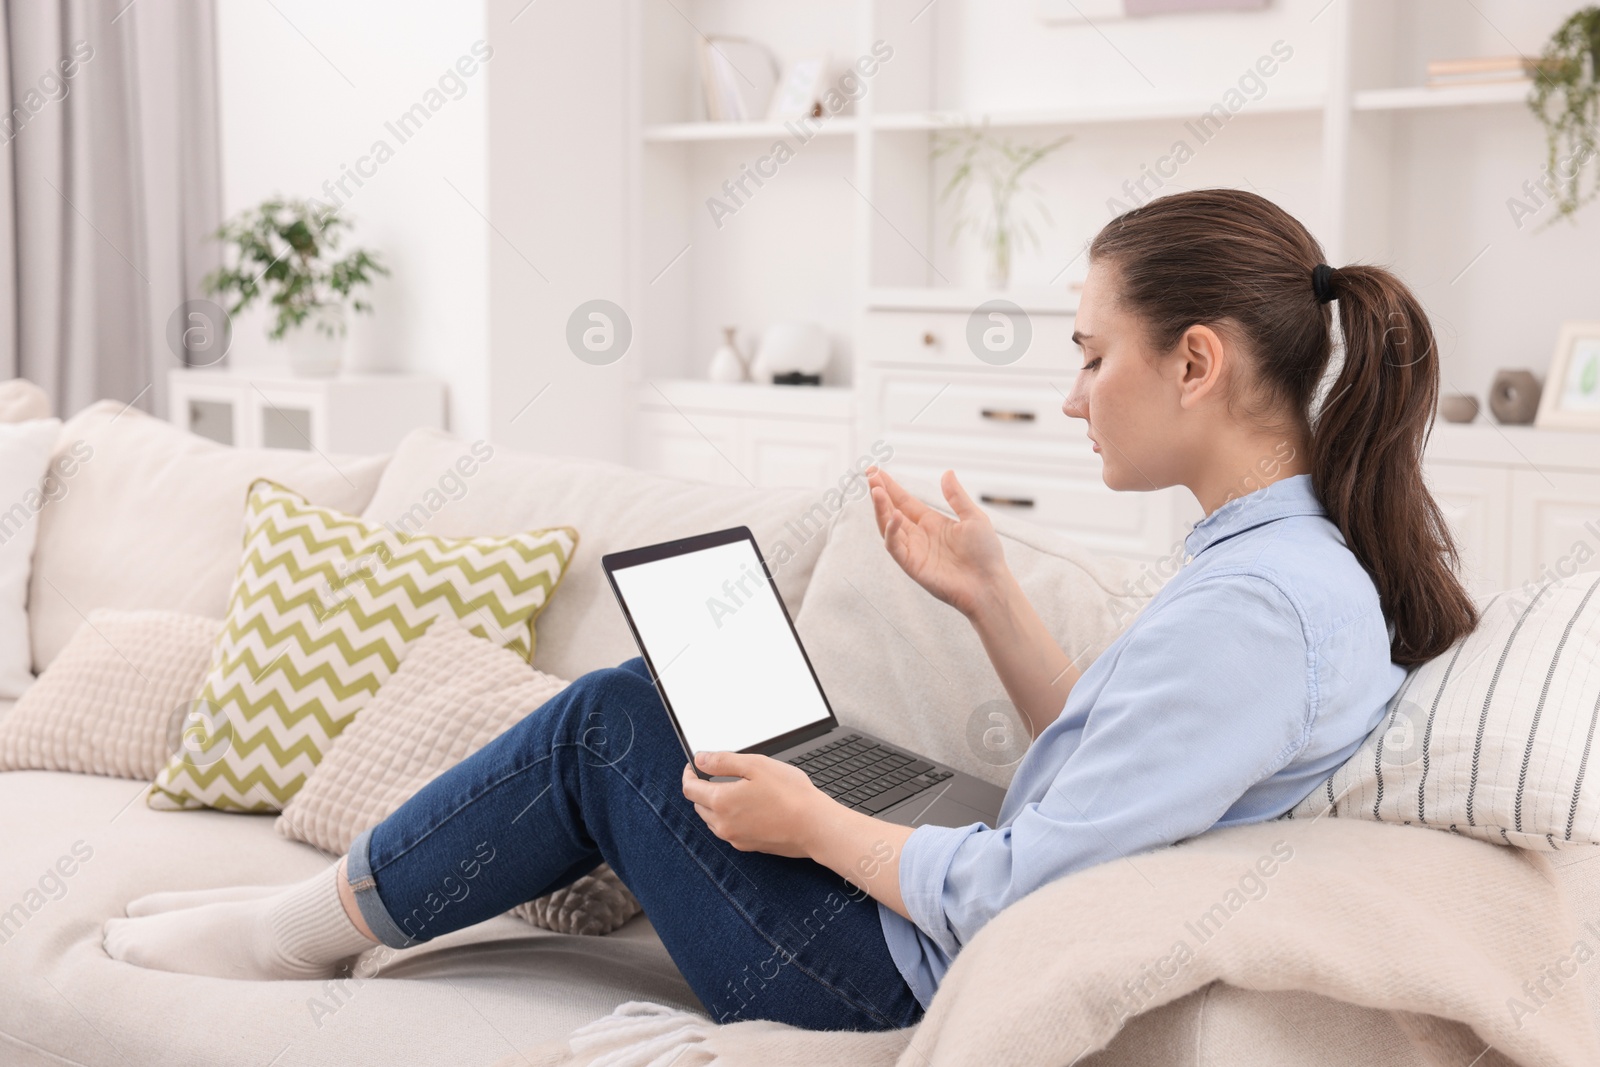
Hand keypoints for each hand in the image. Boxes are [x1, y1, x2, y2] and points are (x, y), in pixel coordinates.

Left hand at [681, 751, 829, 857]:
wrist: (814, 826)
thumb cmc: (790, 794)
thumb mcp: (755, 765)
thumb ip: (723, 761)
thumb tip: (700, 759)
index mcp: (721, 802)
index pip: (690, 789)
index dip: (688, 774)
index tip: (693, 766)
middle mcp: (723, 824)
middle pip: (699, 805)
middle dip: (701, 789)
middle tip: (713, 775)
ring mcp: (735, 838)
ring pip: (712, 820)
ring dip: (713, 804)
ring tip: (731, 790)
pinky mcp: (748, 846)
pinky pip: (728, 830)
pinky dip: (728, 818)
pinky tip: (746, 807)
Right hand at [865, 465, 1007, 618]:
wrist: (989, 584)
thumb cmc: (985, 554)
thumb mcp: (974, 518)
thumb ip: (956, 497)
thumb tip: (947, 473)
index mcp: (931, 522)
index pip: (904, 500)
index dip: (890, 486)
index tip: (876, 470)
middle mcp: (918, 535)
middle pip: (891, 510)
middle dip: (880, 493)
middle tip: (870, 474)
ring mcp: (913, 550)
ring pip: (888, 526)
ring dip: (880, 508)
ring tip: (876, 490)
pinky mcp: (912, 565)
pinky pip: (895, 546)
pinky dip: (891, 531)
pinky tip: (894, 515)